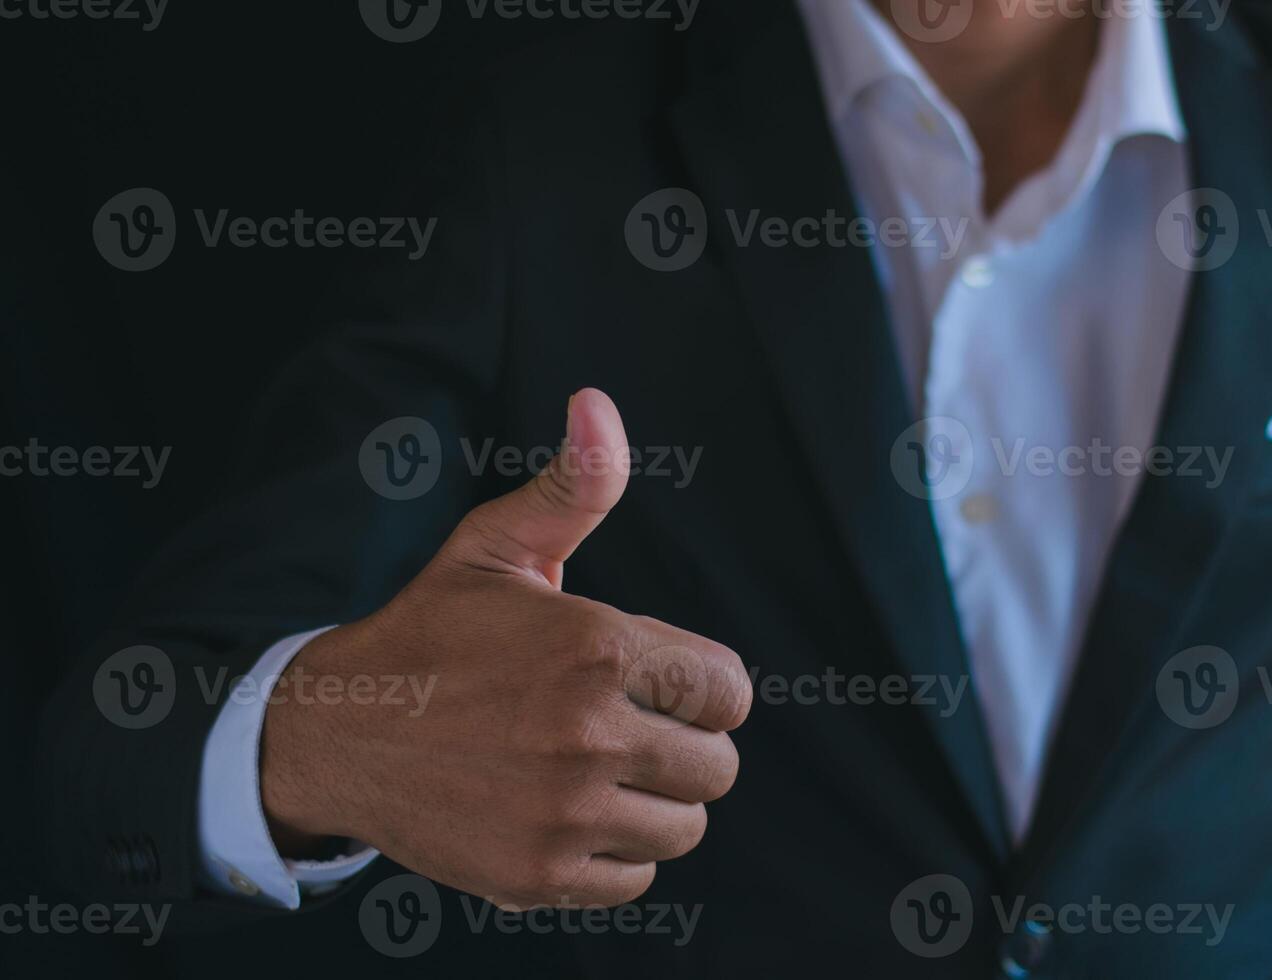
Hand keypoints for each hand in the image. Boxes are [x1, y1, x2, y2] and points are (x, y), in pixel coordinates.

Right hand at [259, 389, 751, 907]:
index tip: (668, 684)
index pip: (730, 690)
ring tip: (606, 771)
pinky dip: (618, 854)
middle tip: (635, 728)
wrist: (336, 731)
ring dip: (658, 802)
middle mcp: (589, 733)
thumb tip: (598, 402)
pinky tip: (575, 815)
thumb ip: (573, 485)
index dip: (706, 686)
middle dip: (688, 744)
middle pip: (717, 766)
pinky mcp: (536, 873)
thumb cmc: (430, 631)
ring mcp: (563, 812)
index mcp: (597, 646)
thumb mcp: (496, 546)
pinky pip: (636, 879)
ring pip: (685, 826)